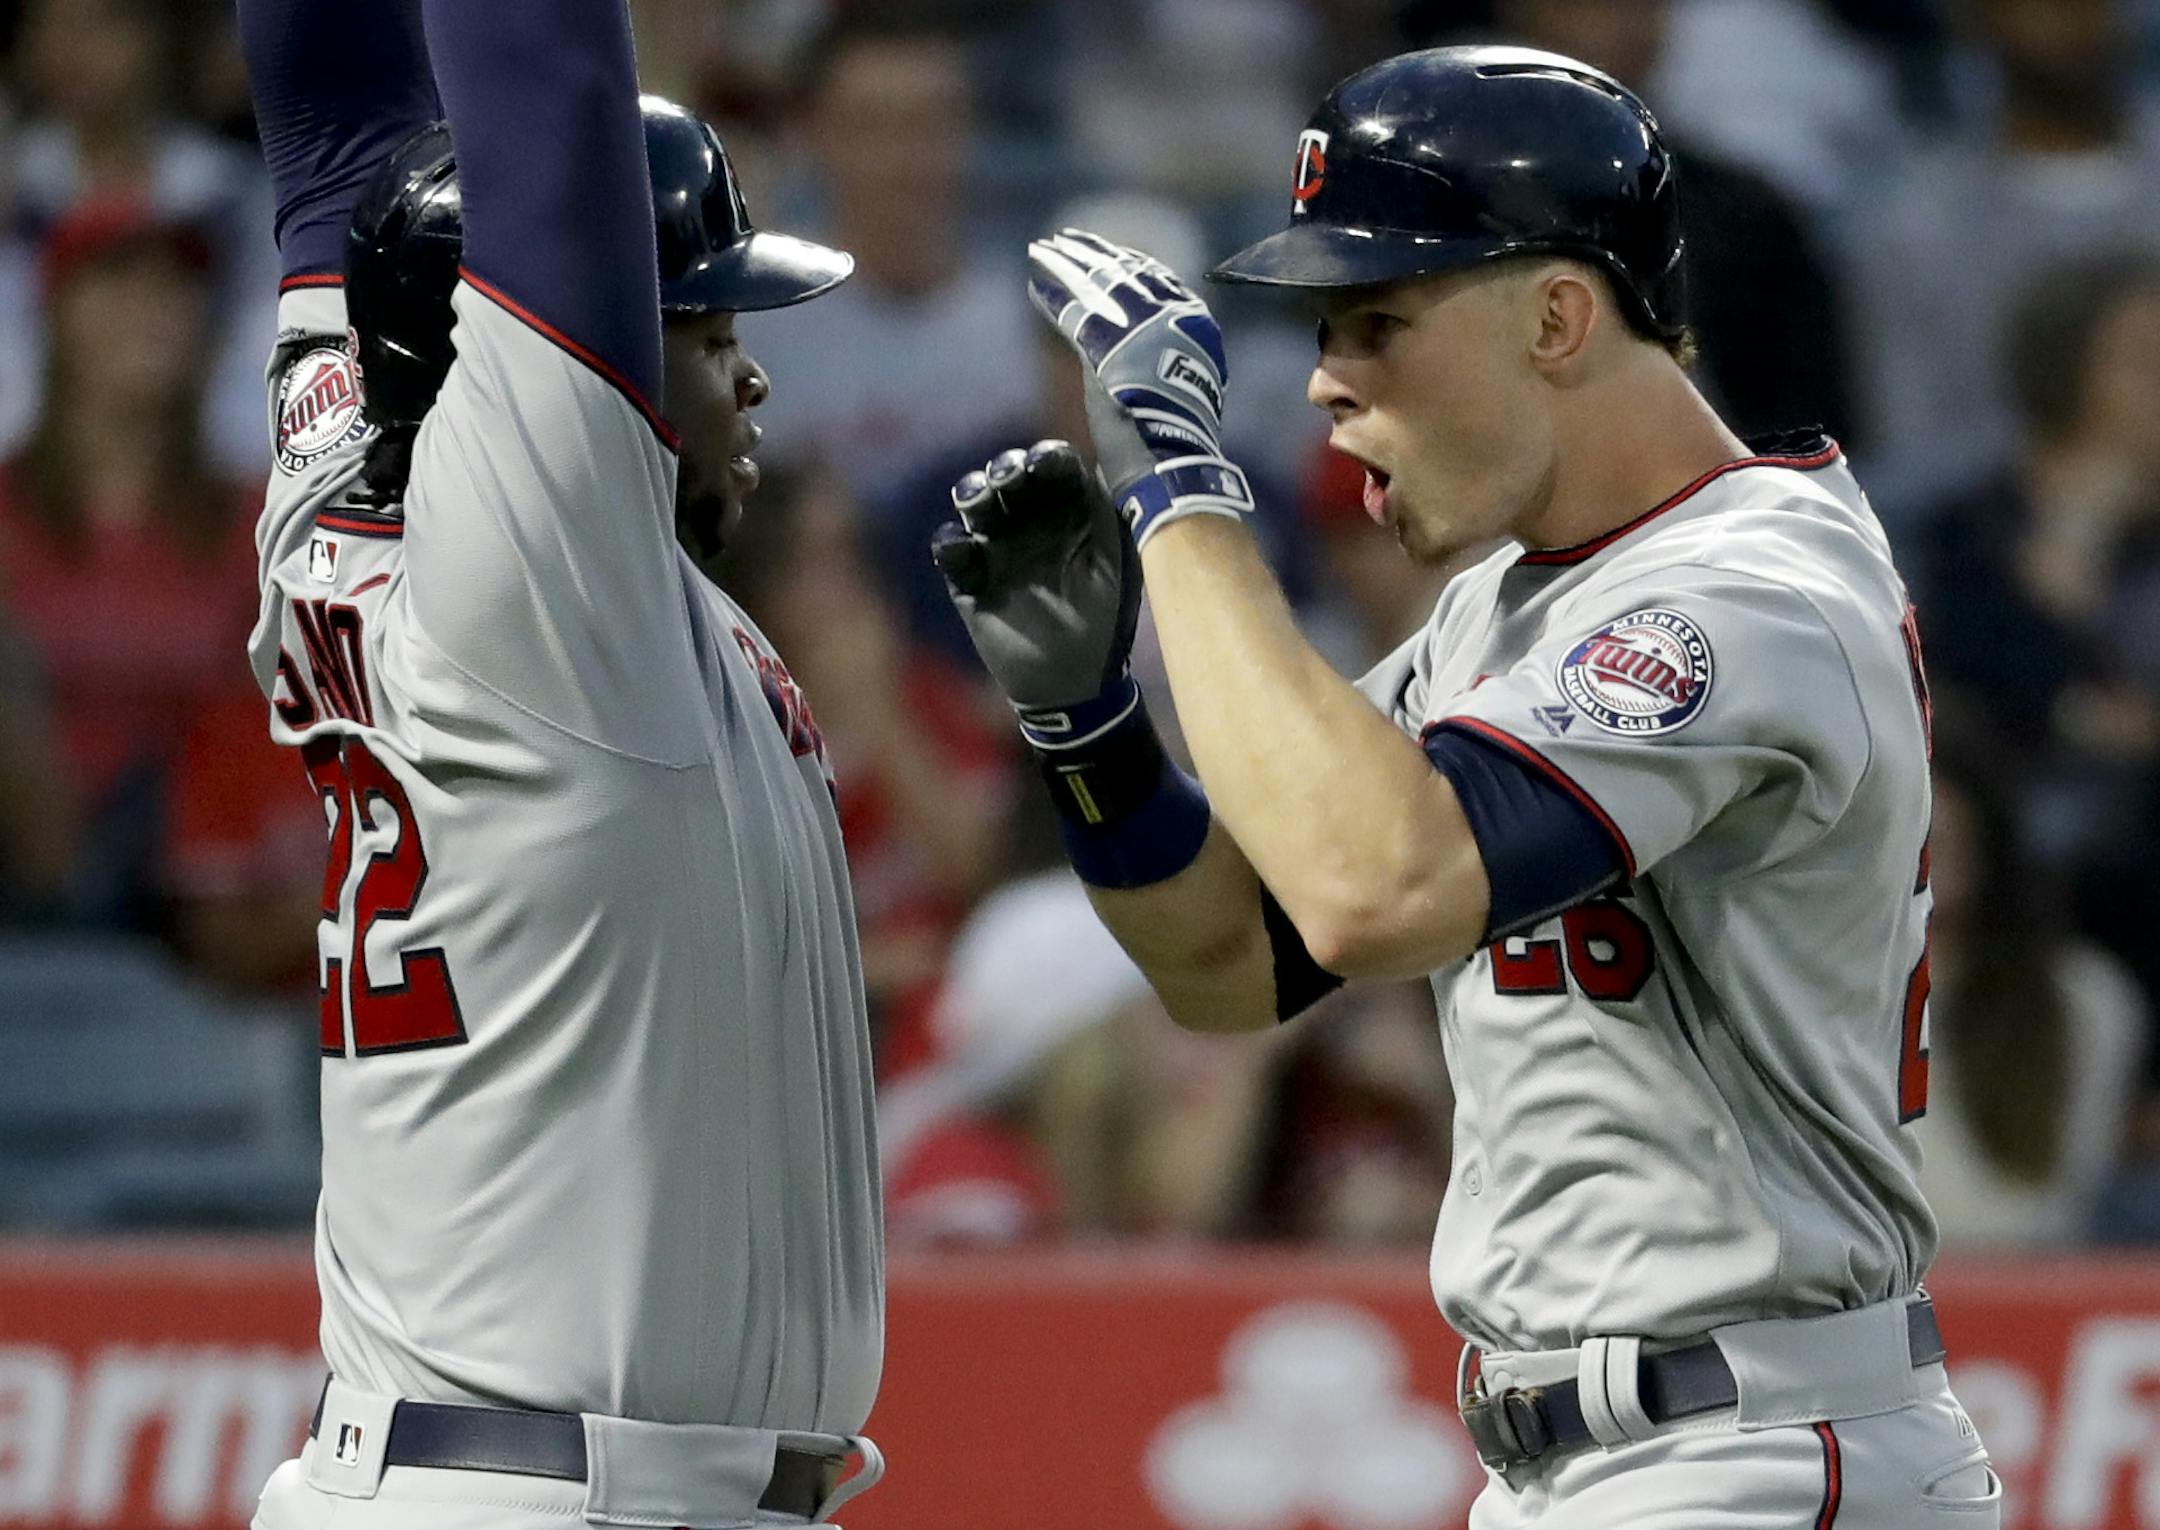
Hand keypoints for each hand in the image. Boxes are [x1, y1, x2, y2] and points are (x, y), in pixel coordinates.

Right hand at [932, 439, 1142, 749]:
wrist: (1070, 685)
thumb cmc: (1104, 623)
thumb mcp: (1115, 568)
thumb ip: (1107, 517)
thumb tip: (1100, 465)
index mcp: (1069, 514)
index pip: (1054, 470)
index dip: (1046, 458)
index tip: (1043, 462)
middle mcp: (1030, 522)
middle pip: (1009, 477)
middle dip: (1006, 468)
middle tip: (1008, 477)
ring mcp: (997, 548)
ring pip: (975, 504)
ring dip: (973, 493)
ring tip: (979, 502)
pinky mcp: (969, 579)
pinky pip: (952, 550)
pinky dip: (952, 543)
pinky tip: (963, 547)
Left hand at [1028, 228, 1254, 549]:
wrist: (1171, 470)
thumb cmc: (1172, 444)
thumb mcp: (1176, 390)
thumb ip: (1158, 362)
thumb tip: (1138, 355)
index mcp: (1196, 327)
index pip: (1156, 279)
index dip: (1124, 261)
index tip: (1099, 249)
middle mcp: (1174, 319)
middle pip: (1123, 274)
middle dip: (1090, 254)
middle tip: (1063, 239)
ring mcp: (1142, 331)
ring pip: (1095, 285)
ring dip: (1065, 266)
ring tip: (1041, 251)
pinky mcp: (1108, 350)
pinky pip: (1073, 313)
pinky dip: (1050, 297)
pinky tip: (1031, 283)